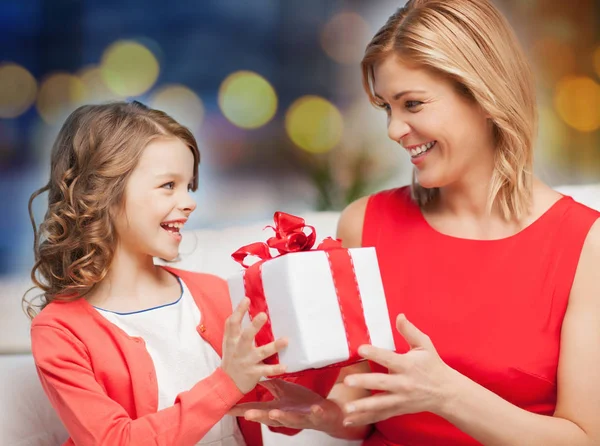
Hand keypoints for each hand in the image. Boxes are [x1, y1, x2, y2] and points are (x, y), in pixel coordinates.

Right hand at [221, 298, 287, 393]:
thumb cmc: (231, 358)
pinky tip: (285, 366)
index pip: (232, 323)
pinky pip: (266, 370)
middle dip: (254, 326)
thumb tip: (244, 305)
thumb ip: (235, 328)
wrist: (226, 384)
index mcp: (232, 340)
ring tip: (286, 340)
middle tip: (263, 315)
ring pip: (261, 352)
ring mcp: (247, 361)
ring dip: (274, 346)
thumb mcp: (229, 342)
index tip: (247, 299)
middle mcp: (239, 349)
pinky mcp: (254, 373)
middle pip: (246, 336)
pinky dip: (275, 369)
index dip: (238, 311)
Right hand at [228, 379, 343, 431]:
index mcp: (275, 409)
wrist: (325, 412)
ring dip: (281, 417)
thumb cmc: (301, 402)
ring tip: (274, 413)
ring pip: (289, 419)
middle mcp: (285, 416)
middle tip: (247, 415)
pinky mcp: (316, 416)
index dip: (241, 409)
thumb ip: (268, 384)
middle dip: (258, 416)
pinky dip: (315, 412)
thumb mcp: (282, 390)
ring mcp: (300, 417)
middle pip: (269, 417)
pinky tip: (314, 408)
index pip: (255, 409)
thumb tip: (254, 374)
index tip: (227, 409)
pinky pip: (315, 415)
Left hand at [341, 314, 458, 425]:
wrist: (446, 392)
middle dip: (365, 383)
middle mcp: (403, 383)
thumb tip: (399, 315)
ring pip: (380, 403)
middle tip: (348, 381)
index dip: (375, 353)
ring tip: (347, 408)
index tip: (361, 349)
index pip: (389, 358)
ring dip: (363, 406)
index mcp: (408, 365)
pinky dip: (364, 419)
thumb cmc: (432, 366)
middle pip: (382, 383)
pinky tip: (348, 421)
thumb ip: (409, 331)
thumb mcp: (424, 345)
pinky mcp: (398, 409)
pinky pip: (379, 415)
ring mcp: (400, 399)